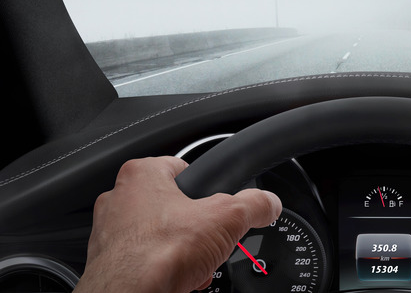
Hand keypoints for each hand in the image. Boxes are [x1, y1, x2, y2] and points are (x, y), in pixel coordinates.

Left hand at [73, 156, 281, 292]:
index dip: (206, 187)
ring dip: (180, 249)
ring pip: (158, 234)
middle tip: (208, 239)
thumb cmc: (157, 254)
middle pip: (173, 205)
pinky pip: (144, 259)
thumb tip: (268, 203)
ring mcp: (109, 232)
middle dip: (194, 225)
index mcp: (142, 174)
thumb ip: (254, 204)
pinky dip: (163, 268)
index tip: (218, 204)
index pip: (183, 167)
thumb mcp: (228, 218)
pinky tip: (178, 278)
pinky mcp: (108, 262)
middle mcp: (119, 198)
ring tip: (194, 263)